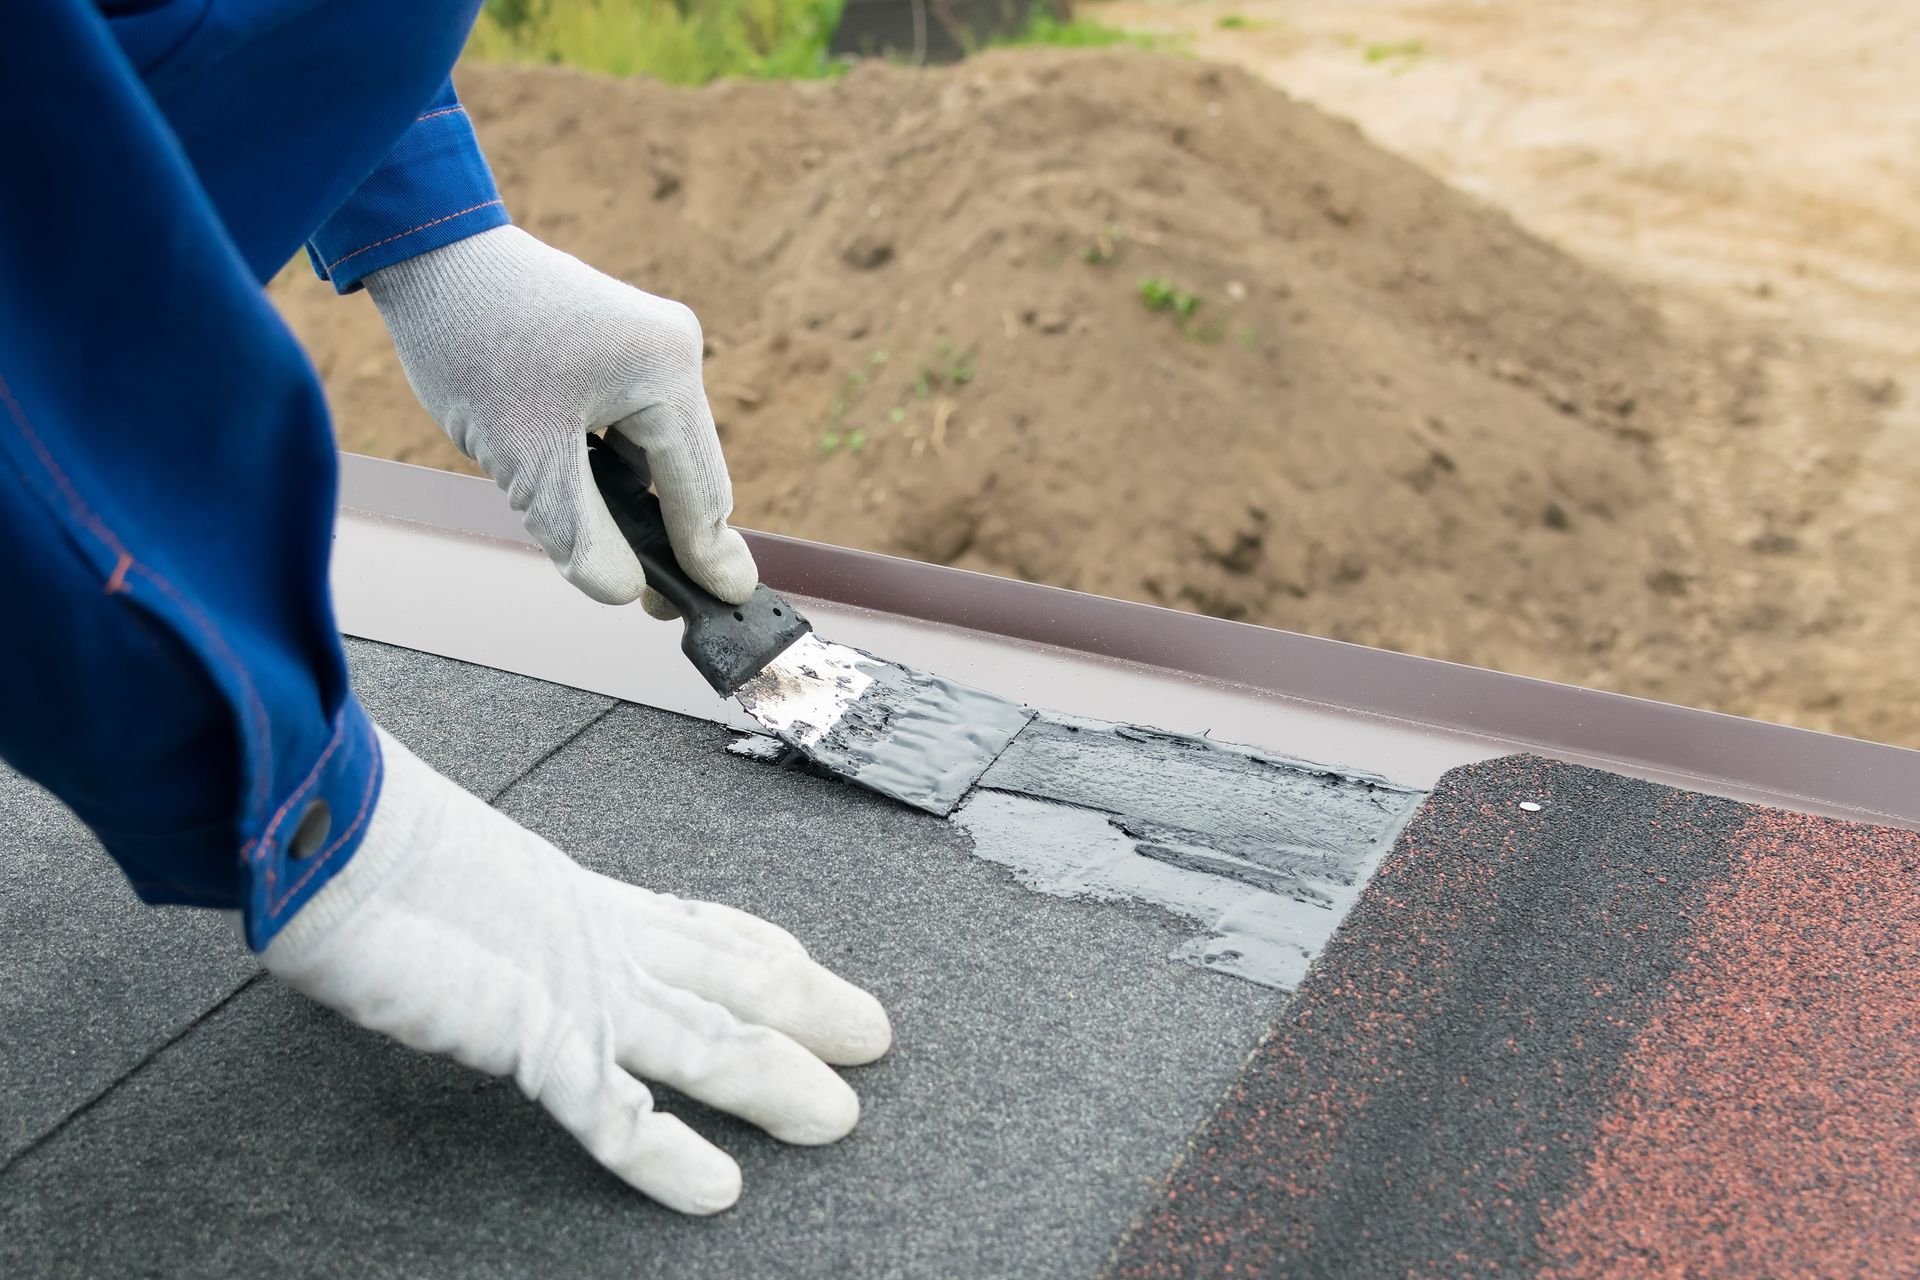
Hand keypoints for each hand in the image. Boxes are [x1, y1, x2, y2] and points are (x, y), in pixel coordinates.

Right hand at [261, 727, 890, 1213]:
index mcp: (577, 895)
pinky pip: (617, 1113)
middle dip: (810, 1006)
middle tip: (874, 1035)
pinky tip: (716, 1190)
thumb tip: (463, 923)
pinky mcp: (536, 1035)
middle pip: (733, 975)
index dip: (759, 945)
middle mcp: (599, 936)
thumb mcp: (441, 877)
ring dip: (778, 1082)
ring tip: (839, 1117)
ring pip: (708, 1042)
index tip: (803, 960)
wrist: (325, 834)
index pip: (694, 924)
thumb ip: (476, 909)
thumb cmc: (360, 843)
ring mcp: (577, 986)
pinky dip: (669, 1159)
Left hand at [365, 225, 754, 615]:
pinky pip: (636, 427)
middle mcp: (675, 351)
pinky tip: (588, 497)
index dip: (706, 556)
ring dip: (637, 503)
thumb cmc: (470, 341)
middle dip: (669, 536)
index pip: (700, 489)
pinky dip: (616, 469)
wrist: (428, 253)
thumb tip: (626, 593)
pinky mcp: (627, 345)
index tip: (729, 607)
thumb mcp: (522, 458)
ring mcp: (654, 344)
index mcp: (666, 371)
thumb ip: (580, 533)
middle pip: (688, 473)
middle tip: (656, 603)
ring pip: (660, 454)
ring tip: (612, 555)